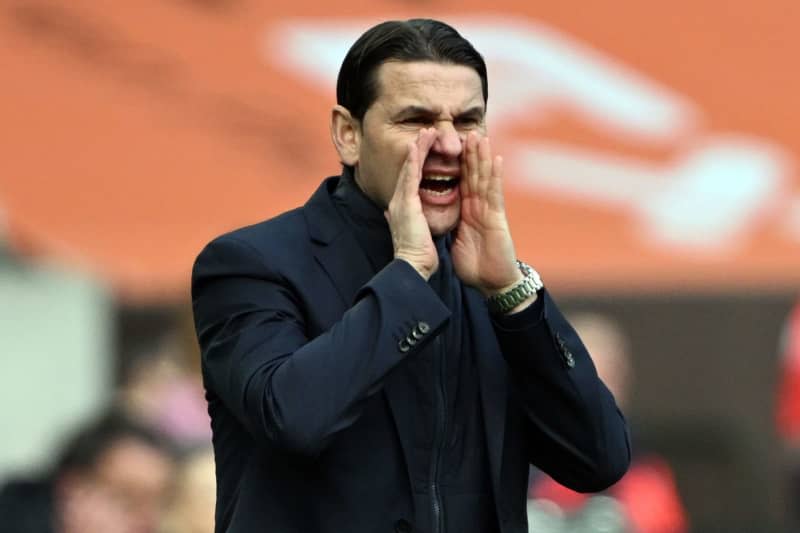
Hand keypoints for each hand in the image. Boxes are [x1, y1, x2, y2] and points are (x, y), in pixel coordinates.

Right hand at [385, 128, 438, 279]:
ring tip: (427, 132)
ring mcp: (400, 201)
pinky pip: (410, 176)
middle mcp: (398, 201)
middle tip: (426, 132)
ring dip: (418, 148)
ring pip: (410, 168)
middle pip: (409, 168)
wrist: (412, 266)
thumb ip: (406, 221)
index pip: (411, 179)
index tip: (423, 147)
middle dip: (417, 149)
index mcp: (402, 208)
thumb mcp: (412, 232)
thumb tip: (392, 215)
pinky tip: (418, 145)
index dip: (417, 162)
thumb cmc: (416, 254)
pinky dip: (414, 160)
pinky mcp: (406, 203)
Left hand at [452, 132, 521, 295]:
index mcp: (466, 211)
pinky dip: (496, 176)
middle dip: (469, 154)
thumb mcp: (453, 241)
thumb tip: (427, 219)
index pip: (459, 183)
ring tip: (480, 137)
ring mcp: (489, 211)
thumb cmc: (473, 265)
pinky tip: (496, 159)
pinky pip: (495, 194)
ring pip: (484, 178)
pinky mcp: (497, 218)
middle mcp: (478, 207)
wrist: (490, 283)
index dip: (454, 165)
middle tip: (464, 131)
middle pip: (472, 175)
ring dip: (482, 157)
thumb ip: (446, 226)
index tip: (445, 147)